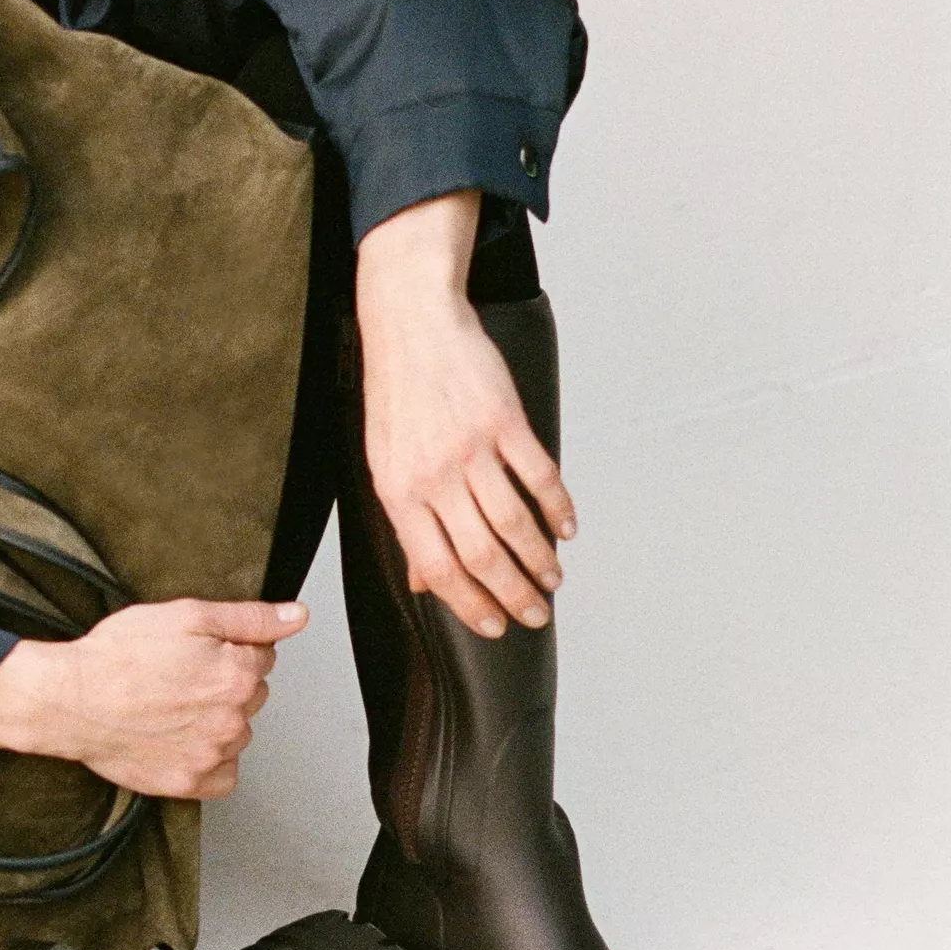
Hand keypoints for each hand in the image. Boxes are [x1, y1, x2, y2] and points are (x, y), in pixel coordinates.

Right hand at [0, 597, 308, 798]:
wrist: (71, 700)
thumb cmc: (118, 657)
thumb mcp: (185, 616)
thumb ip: (249, 618)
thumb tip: (295, 617)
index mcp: (237, 675)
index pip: (262, 656)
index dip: (228, 647)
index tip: (195, 651)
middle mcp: (232, 720)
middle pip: (250, 695)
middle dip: (224, 682)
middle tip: (178, 676)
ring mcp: (212, 755)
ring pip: (236, 733)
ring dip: (215, 720)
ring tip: (170, 706)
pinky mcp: (190, 783)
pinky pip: (223, 774)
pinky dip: (209, 759)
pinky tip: (181, 739)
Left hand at [356, 191, 575, 639]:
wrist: (411, 322)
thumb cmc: (395, 394)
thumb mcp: (383, 461)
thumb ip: (406, 521)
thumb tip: (423, 582)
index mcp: (398, 491)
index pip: (437, 568)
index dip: (469, 605)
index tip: (494, 626)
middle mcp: (434, 474)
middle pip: (482, 554)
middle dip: (513, 594)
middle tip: (535, 613)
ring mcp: (472, 446)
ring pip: (514, 522)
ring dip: (539, 559)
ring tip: (553, 580)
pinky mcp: (505, 420)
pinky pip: (539, 475)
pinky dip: (557, 508)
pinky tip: (567, 529)